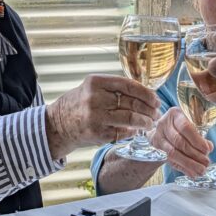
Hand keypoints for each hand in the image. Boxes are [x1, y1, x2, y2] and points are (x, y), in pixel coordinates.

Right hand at [45, 74, 159, 158]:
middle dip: (149, 109)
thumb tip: (146, 94)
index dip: (146, 93)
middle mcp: (94, 98)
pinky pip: (122, 132)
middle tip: (156, 113)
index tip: (155, 99)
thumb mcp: (92, 88)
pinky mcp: (97, 133)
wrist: (58, 124)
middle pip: (132, 103)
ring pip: (130, 118)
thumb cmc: (79, 104)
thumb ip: (115, 88)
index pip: (129, 85)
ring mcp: (96, 117)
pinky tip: (136, 130)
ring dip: (145, 121)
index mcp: (95, 82)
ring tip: (150, 123)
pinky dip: (132, 131)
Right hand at [148, 108, 211, 178]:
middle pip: (179, 141)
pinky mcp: (155, 149)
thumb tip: (209, 147)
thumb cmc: (179, 126)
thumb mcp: (189, 124)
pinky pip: (170, 161)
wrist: (160, 130)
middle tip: (206, 162)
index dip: (196, 140)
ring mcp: (157, 137)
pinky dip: (182, 168)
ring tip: (201, 170)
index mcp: (174, 115)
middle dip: (194, 154)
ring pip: (173, 153)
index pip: (185, 127)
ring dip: (189, 163)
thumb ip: (199, 135)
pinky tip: (192, 173)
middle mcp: (163, 124)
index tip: (207, 150)